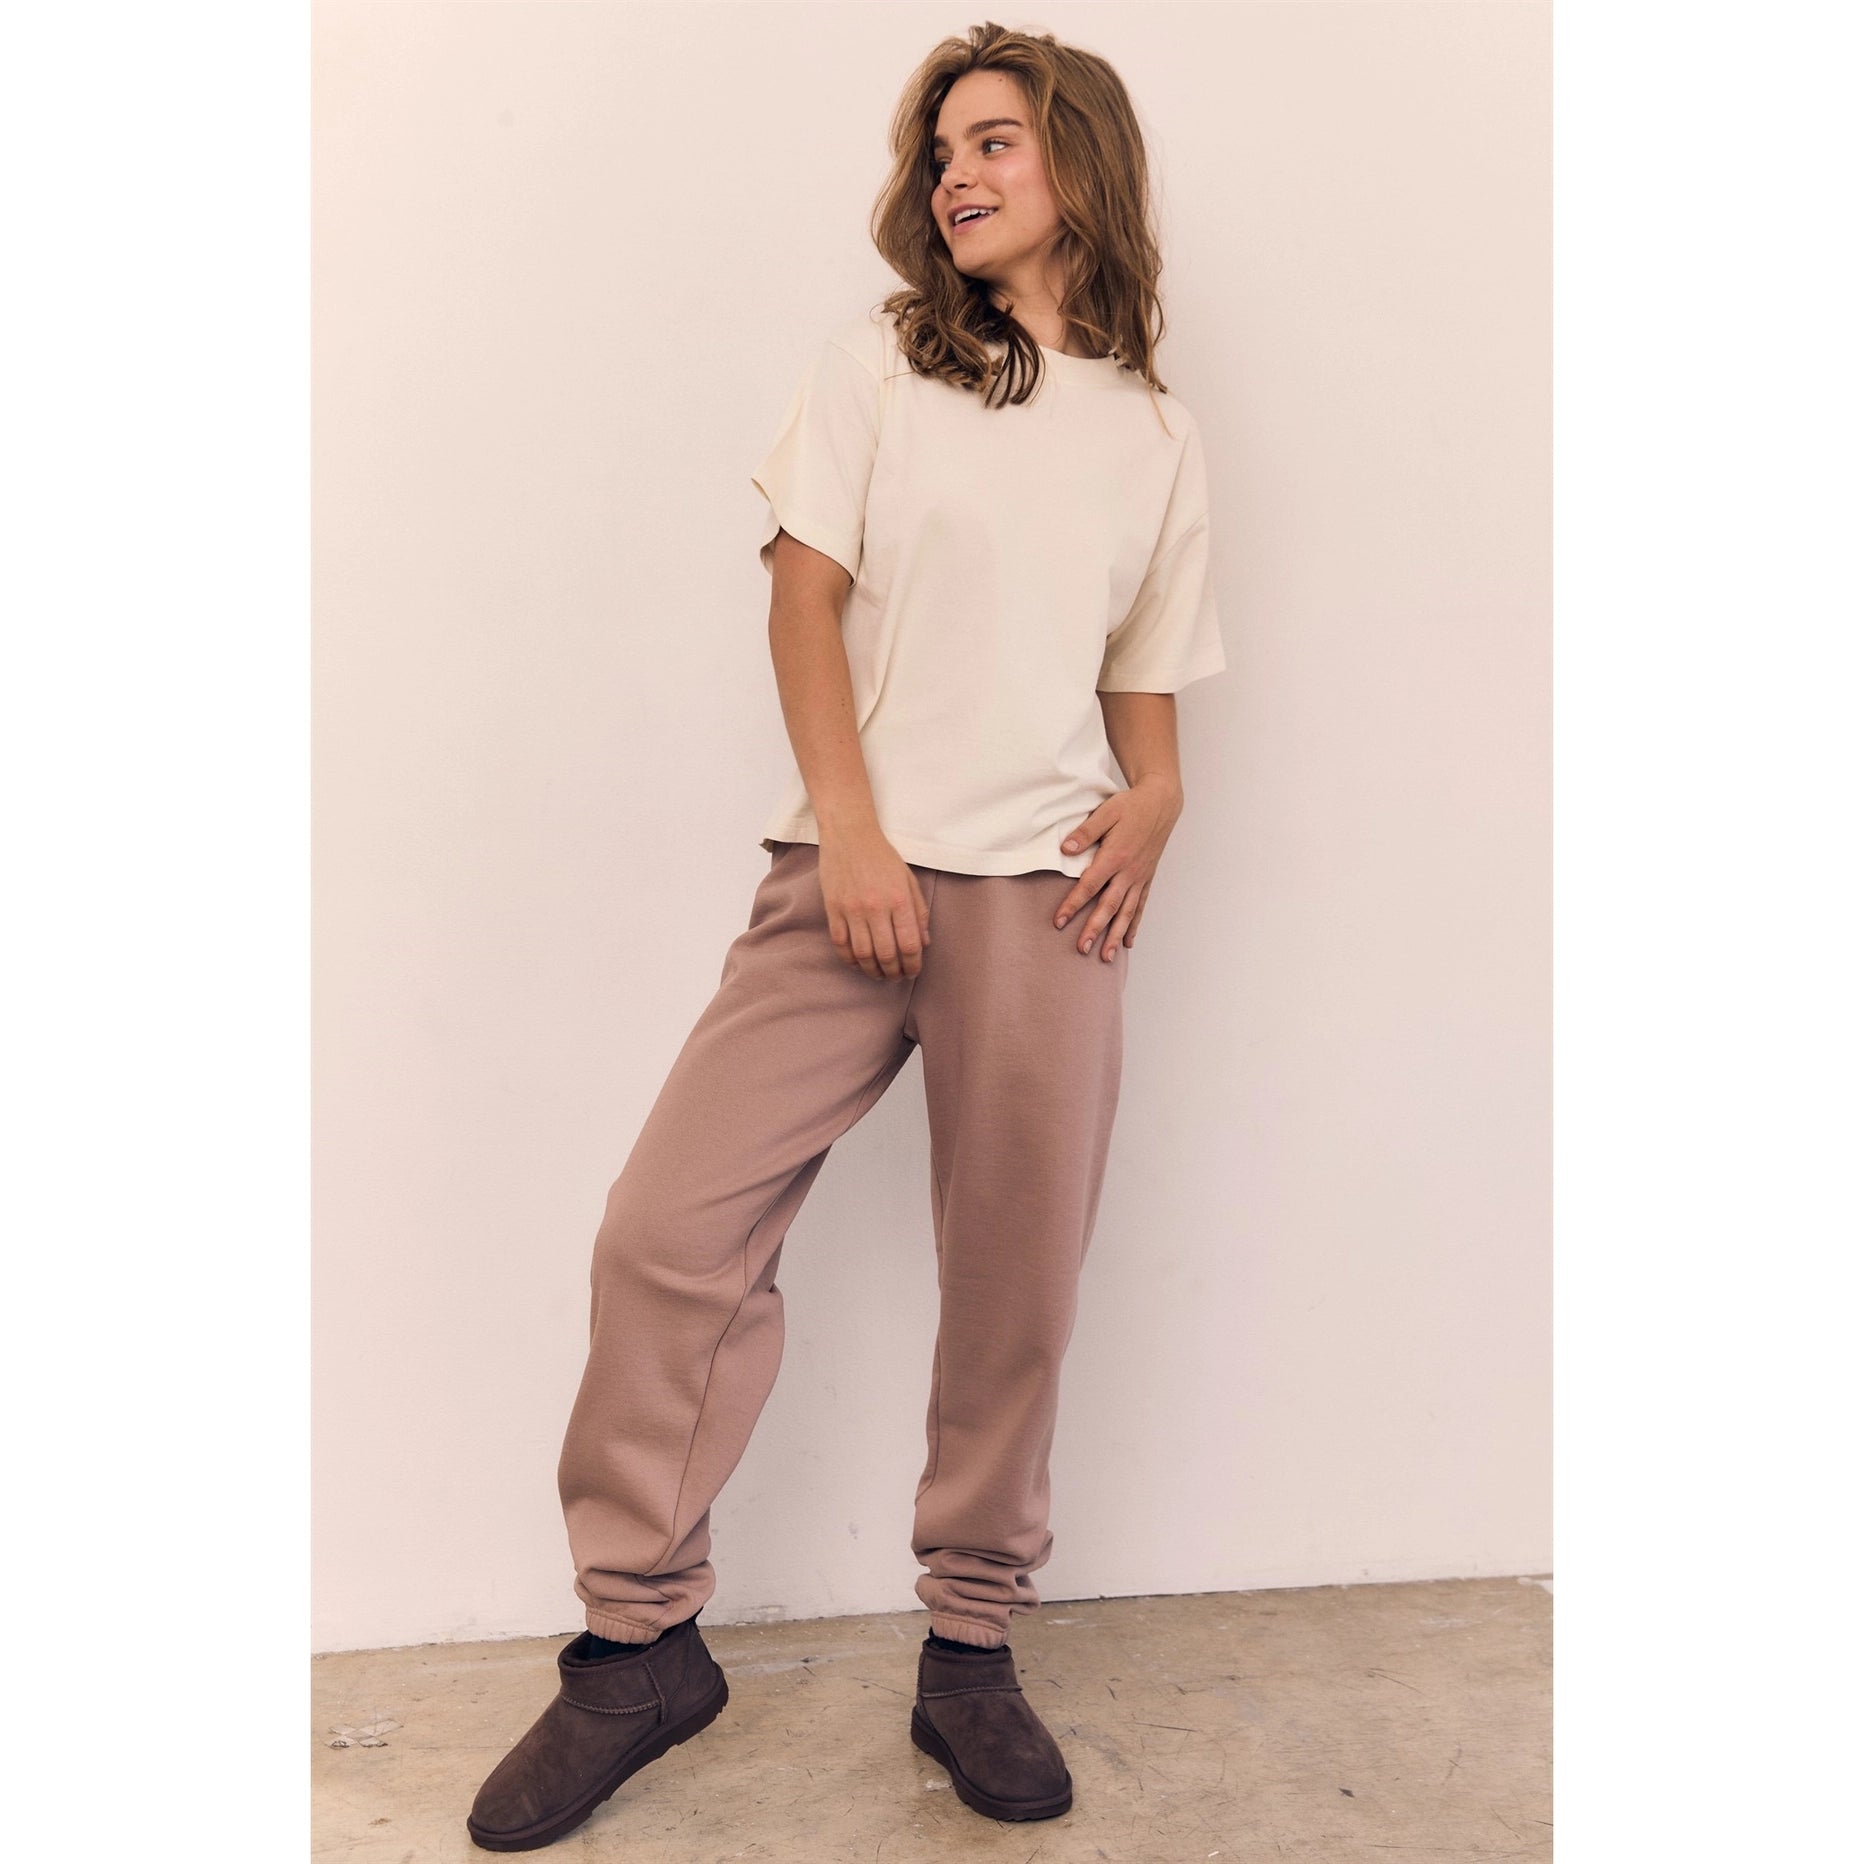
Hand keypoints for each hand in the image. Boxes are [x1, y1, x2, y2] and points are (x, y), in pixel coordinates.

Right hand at [816, 824, 931, 980]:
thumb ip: (919, 912)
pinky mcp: (833, 909)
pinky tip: (859, 963)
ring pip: (863, 954)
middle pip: (887, 954)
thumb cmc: (882, 856)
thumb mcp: (909, 880)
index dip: (914, 964)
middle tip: (897, 976)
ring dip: (873, 971)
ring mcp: (852, 909)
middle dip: (895, 972)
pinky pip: (840, 944)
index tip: (913, 971)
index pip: (910, 944)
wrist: (849, 834)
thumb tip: (924, 942)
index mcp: (899, 899)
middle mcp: (876, 907)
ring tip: (880, 974)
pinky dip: (850, 960)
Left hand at [1051, 778, 1182, 961]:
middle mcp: (1129, 871)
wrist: (1162, 802)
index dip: (1073, 904)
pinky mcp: (1147, 878)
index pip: (1089, 886)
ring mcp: (1140, 877)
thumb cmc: (1131, 805)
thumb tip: (1065, 849)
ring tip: (1106, 956)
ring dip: (1116, 935)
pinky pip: (1140, 906)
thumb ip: (1085, 832)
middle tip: (1081, 949)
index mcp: (1115, 856)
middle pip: (1109, 906)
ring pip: (1126, 912)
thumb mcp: (1106, 812)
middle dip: (1094, 929)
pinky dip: (1134, 925)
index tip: (1059, 921)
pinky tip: (1128, 942)